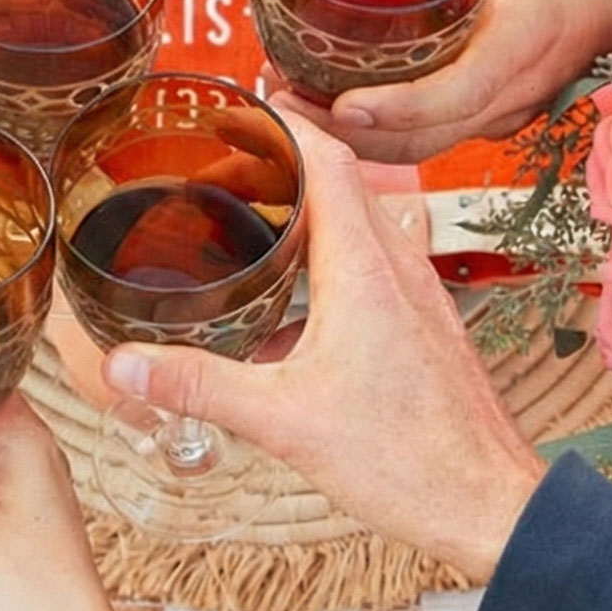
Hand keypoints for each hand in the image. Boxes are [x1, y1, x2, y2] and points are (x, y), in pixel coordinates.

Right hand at [103, 119, 544, 582]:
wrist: (487, 505)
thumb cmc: (405, 459)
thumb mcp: (283, 421)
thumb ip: (199, 386)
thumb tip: (123, 363)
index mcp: (365, 268)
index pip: (328, 157)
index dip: (281, 122)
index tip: (236, 104)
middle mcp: (399, 268)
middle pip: (343, 181)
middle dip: (283, 160)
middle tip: (222, 159)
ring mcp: (418, 297)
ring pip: (361, 225)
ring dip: (310, 210)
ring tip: (250, 218)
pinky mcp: (425, 329)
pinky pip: (374, 269)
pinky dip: (331, 260)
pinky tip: (293, 302)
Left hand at [301, 0, 611, 163]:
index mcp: (525, 35)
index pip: (457, 93)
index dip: (398, 111)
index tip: (343, 108)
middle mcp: (519, 88)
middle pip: (427, 141)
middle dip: (349, 137)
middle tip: (279, 103)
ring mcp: (511, 111)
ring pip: (429, 148)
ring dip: (358, 141)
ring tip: (291, 106)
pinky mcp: (501, 115)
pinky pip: (439, 137)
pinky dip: (385, 134)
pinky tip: (335, 108)